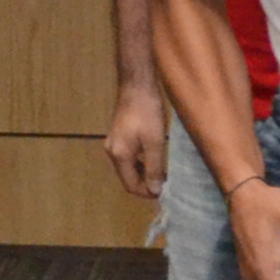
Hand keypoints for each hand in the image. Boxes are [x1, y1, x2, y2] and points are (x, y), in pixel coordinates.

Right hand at [101, 80, 168, 201]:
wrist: (137, 86)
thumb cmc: (147, 112)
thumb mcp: (155, 142)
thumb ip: (154, 168)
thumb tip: (155, 191)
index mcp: (119, 155)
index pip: (130, 186)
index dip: (147, 193)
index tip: (165, 193)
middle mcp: (112, 152)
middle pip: (128, 179)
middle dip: (146, 185)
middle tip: (167, 184)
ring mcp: (114, 144)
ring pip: (129, 169)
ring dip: (145, 174)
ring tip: (164, 174)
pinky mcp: (119, 137)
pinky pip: (129, 158)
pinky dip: (141, 164)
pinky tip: (155, 160)